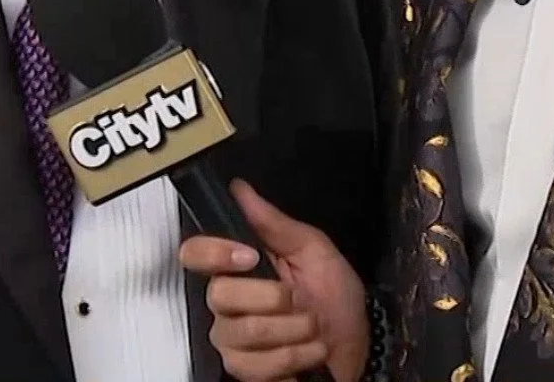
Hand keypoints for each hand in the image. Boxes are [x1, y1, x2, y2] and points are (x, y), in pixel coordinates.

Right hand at [179, 180, 368, 381]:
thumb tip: (240, 189)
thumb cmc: (335, 296)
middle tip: (300, 300)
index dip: (214, 252)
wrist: (357, 344)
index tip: (251, 257)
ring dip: (293, 329)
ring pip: (243, 332)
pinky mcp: (244, 371)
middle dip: (274, 298)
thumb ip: (276, 224)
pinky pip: (256, 365)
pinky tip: (311, 352)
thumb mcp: (315, 251)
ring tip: (313, 328)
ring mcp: (231, 341)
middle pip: (220, 294)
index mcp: (239, 267)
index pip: (195, 253)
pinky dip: (295, 356)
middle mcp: (226, 303)